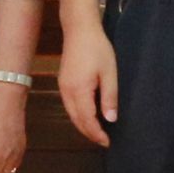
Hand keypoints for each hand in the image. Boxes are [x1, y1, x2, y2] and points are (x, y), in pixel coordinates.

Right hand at [59, 26, 120, 146]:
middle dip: (89, 133)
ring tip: (98, 132)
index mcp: (79, 91)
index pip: (87, 120)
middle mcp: (67, 92)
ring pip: (72, 114)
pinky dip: (79, 115)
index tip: (108, 142)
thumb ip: (109, 97)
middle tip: (104, 141)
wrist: (80, 30)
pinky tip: (89, 115)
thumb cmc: (97, 49)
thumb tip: (110, 119)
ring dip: (83, 125)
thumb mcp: (109, 73)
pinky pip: (70, 106)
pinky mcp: (63, 83)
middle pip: (77, 120)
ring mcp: (63, 87)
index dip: (97, 134)